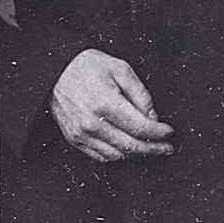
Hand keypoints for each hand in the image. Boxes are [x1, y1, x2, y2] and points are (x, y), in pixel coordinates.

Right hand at [49, 49, 173, 163]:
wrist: (55, 70)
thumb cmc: (86, 66)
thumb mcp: (120, 69)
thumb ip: (140, 93)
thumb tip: (153, 117)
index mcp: (106, 103)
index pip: (140, 127)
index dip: (159, 133)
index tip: (169, 133)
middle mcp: (92, 123)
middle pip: (131, 146)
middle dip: (153, 149)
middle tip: (166, 148)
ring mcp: (82, 134)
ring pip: (117, 155)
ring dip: (136, 154)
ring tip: (149, 148)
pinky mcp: (74, 139)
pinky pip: (101, 157)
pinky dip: (118, 155)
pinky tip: (128, 149)